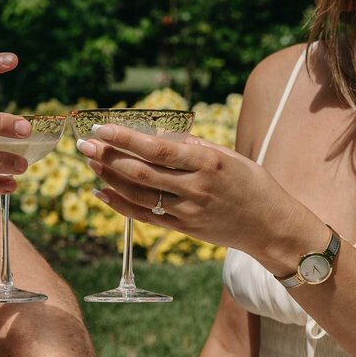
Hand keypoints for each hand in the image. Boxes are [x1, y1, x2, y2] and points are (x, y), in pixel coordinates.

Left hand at [76, 124, 326, 273]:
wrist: (271, 227)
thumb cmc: (253, 185)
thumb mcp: (230, 157)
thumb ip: (194, 148)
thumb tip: (160, 137)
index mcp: (208, 163)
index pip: (157, 148)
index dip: (126, 138)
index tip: (102, 127)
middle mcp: (195, 187)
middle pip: (140, 171)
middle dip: (108, 156)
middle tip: (84, 144)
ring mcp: (187, 211)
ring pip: (138, 194)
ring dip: (109, 177)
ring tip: (90, 162)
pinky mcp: (183, 230)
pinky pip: (144, 216)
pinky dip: (120, 205)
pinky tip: (102, 192)